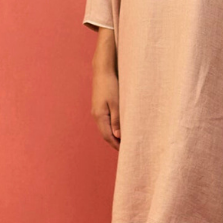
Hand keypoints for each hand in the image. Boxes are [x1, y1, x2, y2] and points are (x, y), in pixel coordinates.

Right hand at [91, 29, 119, 149]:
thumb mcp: (117, 102)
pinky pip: (106, 122)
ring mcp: (96, 111)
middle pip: (106, 134)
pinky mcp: (99, 107)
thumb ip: (117, 120)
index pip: (108, 136)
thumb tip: (118, 136)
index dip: (117, 145)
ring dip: (114, 135)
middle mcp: (96, 115)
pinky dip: (112, 127)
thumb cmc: (111, 84)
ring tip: (125, 140)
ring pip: (106, 128)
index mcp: (99, 116)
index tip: (126, 151)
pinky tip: (120, 128)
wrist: (103, 70)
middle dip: (115, 142)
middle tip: (127, 149)